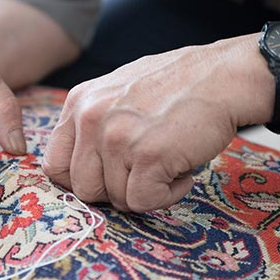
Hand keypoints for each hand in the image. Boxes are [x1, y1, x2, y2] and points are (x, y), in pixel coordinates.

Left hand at [42, 36, 271, 211]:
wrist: (225, 76)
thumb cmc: (177, 87)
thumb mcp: (118, 92)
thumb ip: (92, 125)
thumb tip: (76, 171)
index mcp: (79, 103)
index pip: (55, 165)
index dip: (82, 180)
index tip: (109, 177)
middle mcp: (91, 118)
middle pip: (83, 189)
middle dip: (115, 190)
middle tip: (144, 171)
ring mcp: (117, 137)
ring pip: (115, 199)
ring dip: (145, 191)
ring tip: (168, 161)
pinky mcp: (147, 156)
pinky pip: (143, 202)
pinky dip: (167, 196)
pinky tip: (182, 170)